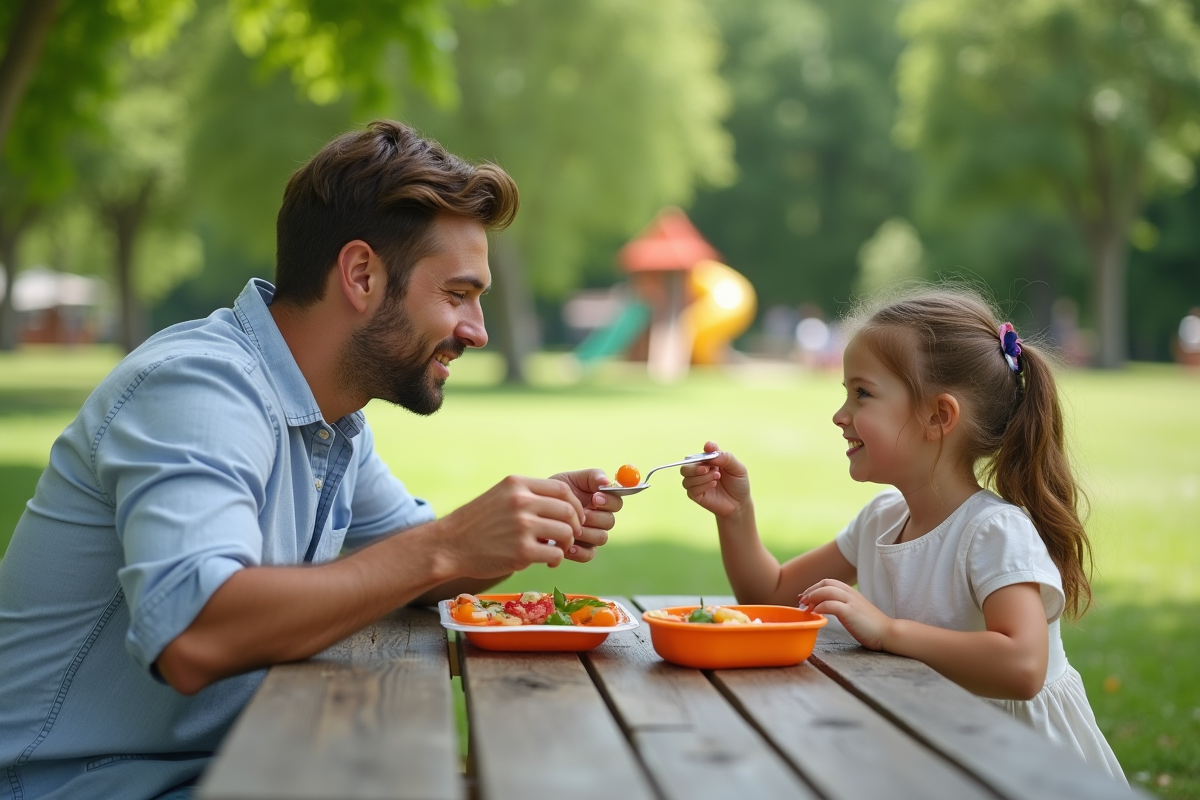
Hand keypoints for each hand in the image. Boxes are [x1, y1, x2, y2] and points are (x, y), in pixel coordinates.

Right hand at [439, 475, 584, 576]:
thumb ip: (527, 495)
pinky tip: (548, 561)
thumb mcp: (500, 496)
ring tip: (558, 549)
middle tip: (570, 535)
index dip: (574, 504)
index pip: (562, 490)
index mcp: (517, 484)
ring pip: (566, 532)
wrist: (449, 545)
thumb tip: (563, 503)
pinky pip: (555, 554)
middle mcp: (521, 501)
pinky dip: (556, 559)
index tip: (573, 516)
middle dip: (575, 525)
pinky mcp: (522, 551)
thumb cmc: (477, 523)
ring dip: (567, 543)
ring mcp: (522, 526)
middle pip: (568, 510)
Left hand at [549, 468, 623, 562]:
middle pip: (610, 521)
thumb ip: (591, 476)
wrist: (535, 512)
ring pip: (601, 537)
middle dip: (596, 518)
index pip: (617, 502)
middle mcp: (600, 519)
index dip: (609, 501)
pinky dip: (580, 551)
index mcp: (601, 501)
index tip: (595, 498)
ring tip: (572, 529)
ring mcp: (592, 535)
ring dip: (587, 533)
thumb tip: (607, 481)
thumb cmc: (554, 492)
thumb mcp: (569, 479)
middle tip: (582, 515)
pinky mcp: (582, 550)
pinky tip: (569, 546)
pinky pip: (589, 554)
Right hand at [680, 441, 750, 517]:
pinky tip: (713, 485)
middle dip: (694, 467)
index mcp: (707, 462)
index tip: (709, 452)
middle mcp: (699, 472)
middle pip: (685, 466)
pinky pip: (691, 489)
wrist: (740, 503)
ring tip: (717, 477)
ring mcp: (696, 484)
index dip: (701, 454)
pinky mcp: (696, 495)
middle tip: (707, 468)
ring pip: (687, 478)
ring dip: (702, 477)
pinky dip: (702, 485)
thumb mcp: (737, 467)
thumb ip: (724, 457)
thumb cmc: (738, 483)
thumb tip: (708, 446)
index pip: (697, 455)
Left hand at [799, 579, 891, 650]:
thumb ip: (843, 606)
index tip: (804, 597)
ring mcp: (851, 601)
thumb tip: (826, 609)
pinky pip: (831, 604)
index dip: (814, 588)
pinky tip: (814, 614)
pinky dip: (820, 607)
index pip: (828, 582)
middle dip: (810, 591)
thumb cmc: (871, 626)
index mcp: (851, 592)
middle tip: (801, 602)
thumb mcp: (855, 611)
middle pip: (825, 583)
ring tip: (804, 607)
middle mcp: (850, 593)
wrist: (888, 633)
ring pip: (826, 591)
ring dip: (812, 597)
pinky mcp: (851, 612)